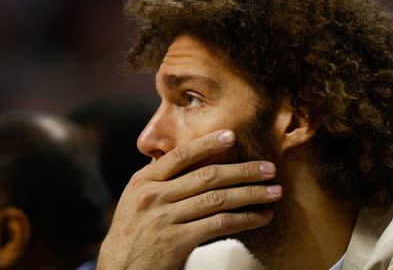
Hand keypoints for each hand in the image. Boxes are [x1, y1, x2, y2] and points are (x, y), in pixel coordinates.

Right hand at [97, 130, 281, 269]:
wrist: (118, 269)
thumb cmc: (132, 232)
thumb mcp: (135, 199)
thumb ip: (159, 180)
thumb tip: (190, 161)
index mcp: (144, 181)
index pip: (180, 155)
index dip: (207, 144)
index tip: (232, 135)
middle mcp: (154, 195)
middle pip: (207, 176)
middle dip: (243, 171)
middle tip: (269, 168)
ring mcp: (165, 218)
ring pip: (217, 199)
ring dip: (251, 194)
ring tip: (274, 192)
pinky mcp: (177, 241)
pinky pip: (218, 225)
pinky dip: (244, 219)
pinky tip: (261, 217)